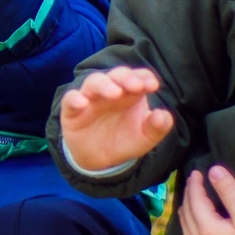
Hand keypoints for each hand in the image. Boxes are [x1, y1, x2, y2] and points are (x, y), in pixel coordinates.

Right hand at [59, 66, 174, 173]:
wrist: (100, 160)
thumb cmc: (124, 140)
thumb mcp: (145, 138)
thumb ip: (157, 127)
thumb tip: (164, 115)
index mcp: (131, 93)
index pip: (138, 77)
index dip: (145, 77)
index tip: (153, 85)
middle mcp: (111, 91)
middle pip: (117, 75)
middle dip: (127, 77)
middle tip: (136, 86)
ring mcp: (90, 99)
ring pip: (94, 82)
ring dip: (104, 85)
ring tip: (114, 93)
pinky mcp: (72, 111)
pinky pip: (70, 99)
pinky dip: (74, 98)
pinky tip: (82, 103)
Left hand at [179, 165, 234, 234]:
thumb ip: (229, 190)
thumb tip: (213, 171)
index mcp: (208, 230)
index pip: (195, 202)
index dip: (194, 185)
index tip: (196, 172)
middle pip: (189, 219)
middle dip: (188, 200)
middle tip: (192, 187)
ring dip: (186, 223)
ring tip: (185, 212)